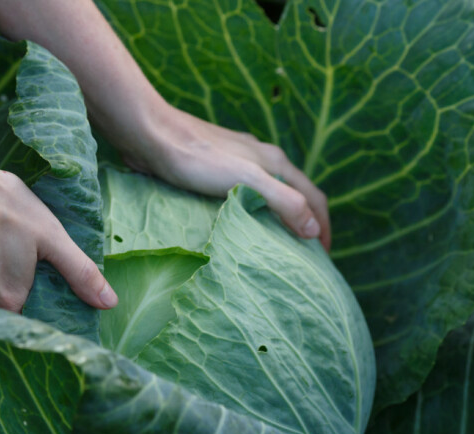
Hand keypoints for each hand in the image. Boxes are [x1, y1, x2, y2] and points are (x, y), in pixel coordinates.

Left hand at [121, 105, 330, 250]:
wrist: (150, 135)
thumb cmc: (197, 158)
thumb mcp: (246, 180)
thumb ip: (282, 201)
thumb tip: (312, 229)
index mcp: (275, 162)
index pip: (314, 198)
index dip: (323, 228)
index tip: (322, 259)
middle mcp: (260, 160)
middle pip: (294, 195)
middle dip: (304, 224)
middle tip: (302, 257)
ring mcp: (236, 163)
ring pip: (268, 195)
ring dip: (277, 219)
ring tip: (272, 248)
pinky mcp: (212, 169)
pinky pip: (241, 195)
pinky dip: (250, 214)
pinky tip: (234, 228)